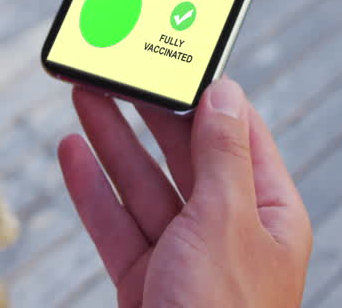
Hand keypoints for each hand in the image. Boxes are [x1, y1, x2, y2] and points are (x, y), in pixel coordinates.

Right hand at [58, 80, 311, 306]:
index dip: (207, 94)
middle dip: (149, 112)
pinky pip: (118, 226)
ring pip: (146, 186)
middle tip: (116, 68)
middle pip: (187, 156)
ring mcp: (186, 259)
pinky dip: (94, 190)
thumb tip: (226, 92)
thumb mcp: (226, 221)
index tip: (175, 58)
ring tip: (84, 95)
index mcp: (269, 213)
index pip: (241, 134)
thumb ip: (221, 154)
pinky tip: (72, 154)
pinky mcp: (147, 283)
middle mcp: (230, 232)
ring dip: (114, 141)